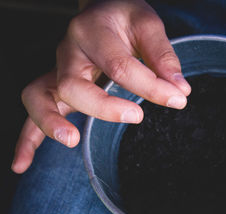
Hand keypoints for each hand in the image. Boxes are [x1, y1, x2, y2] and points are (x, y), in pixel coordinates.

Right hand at [11, 0, 189, 172]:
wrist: (102, 10)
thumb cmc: (125, 19)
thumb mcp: (148, 25)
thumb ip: (163, 56)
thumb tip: (179, 89)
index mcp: (93, 31)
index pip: (120, 65)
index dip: (151, 87)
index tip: (177, 99)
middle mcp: (69, 51)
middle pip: (74, 84)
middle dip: (105, 106)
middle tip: (137, 116)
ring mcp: (57, 70)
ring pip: (40, 96)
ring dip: (51, 122)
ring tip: (72, 140)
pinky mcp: (54, 86)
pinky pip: (34, 111)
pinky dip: (27, 139)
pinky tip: (23, 165)